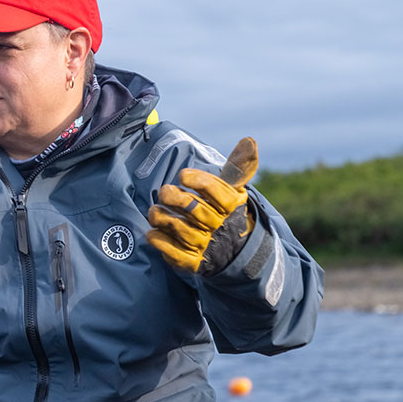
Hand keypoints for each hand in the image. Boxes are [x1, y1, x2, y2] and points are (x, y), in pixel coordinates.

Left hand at [146, 137, 258, 276]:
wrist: (232, 252)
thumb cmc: (226, 214)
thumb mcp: (234, 191)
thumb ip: (237, 168)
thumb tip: (249, 140)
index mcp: (231, 205)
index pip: (215, 190)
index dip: (197, 180)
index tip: (183, 175)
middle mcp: (219, 225)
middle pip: (194, 209)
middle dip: (175, 197)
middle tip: (165, 191)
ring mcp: (205, 245)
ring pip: (180, 228)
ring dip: (162, 217)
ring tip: (155, 210)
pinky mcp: (191, 261)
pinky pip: (172, 252)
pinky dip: (159, 241)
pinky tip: (153, 231)